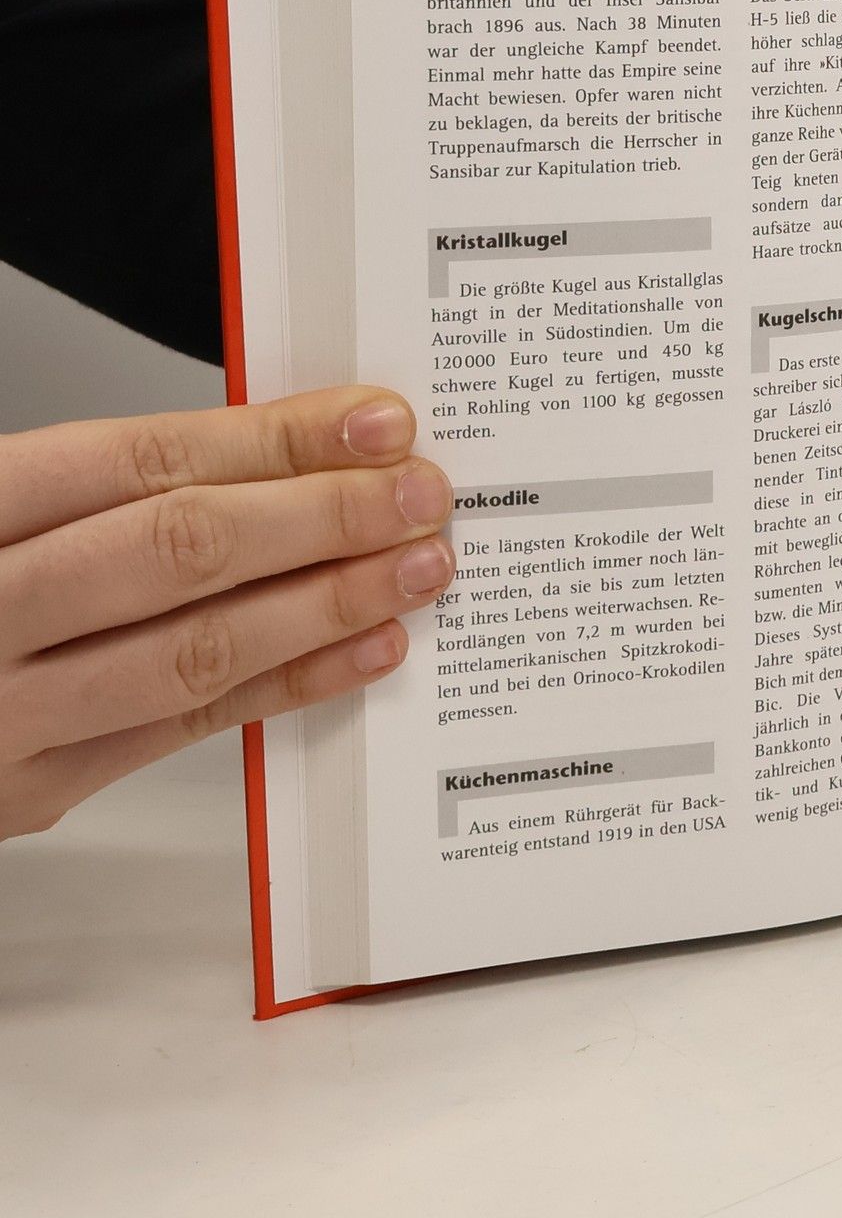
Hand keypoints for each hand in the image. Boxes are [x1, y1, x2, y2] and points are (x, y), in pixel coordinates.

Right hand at [0, 386, 454, 839]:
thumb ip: (88, 486)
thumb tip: (263, 447)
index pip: (137, 462)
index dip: (270, 438)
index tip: (373, 422)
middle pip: (177, 550)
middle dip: (321, 516)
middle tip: (425, 492)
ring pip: (192, 648)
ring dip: (326, 603)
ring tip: (420, 566)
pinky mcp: (24, 794)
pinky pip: (180, 730)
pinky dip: (286, 683)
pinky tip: (364, 646)